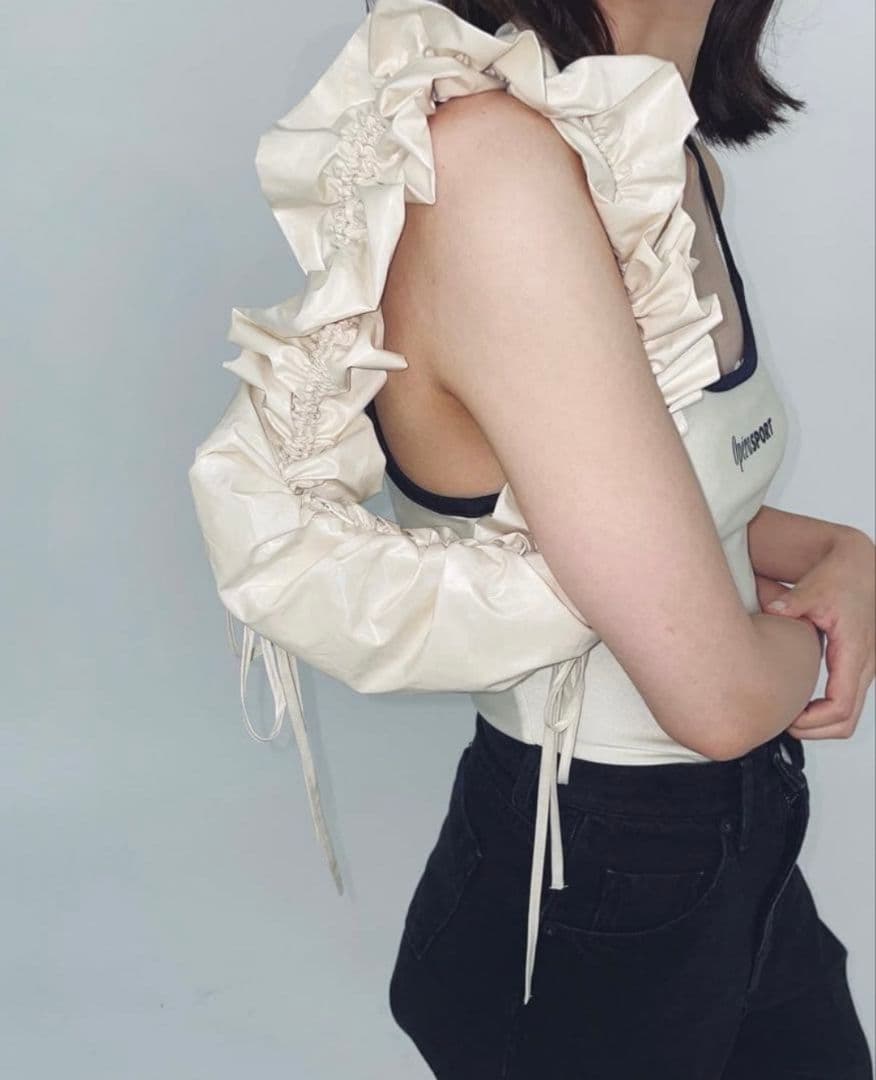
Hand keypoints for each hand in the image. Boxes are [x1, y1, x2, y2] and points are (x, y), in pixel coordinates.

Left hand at [759, 528, 874, 740]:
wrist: (859, 567)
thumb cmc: (839, 577)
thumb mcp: (815, 588)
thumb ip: (793, 602)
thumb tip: (773, 610)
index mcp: (854, 651)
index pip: (840, 705)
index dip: (813, 721)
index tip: (787, 720)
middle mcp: (865, 664)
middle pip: (846, 721)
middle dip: (814, 731)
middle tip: (782, 724)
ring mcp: (864, 668)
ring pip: (850, 716)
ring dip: (820, 724)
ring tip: (788, 717)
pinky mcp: (858, 666)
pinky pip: (847, 701)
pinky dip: (826, 712)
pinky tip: (800, 703)